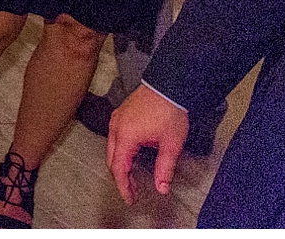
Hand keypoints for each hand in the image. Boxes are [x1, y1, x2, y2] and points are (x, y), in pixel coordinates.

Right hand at [107, 84, 187, 204]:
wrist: (169, 86)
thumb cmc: (169, 111)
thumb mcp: (171, 144)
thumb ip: (164, 169)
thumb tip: (161, 187)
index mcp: (125, 136)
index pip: (119, 169)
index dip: (124, 187)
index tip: (130, 199)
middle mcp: (116, 127)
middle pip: (112, 160)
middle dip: (122, 177)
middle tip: (133, 191)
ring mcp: (118, 118)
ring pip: (113, 148)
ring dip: (121, 164)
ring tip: (133, 176)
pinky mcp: (122, 113)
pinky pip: (116, 137)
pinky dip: (122, 151)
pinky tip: (133, 155)